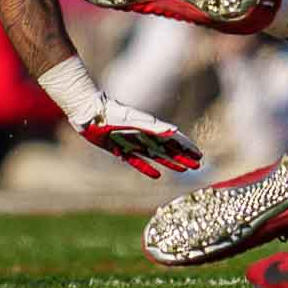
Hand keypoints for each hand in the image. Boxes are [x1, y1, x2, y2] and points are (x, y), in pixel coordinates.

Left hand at [76, 96, 201, 178]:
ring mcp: (133, 142)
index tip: (198, 154)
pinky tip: (157, 175)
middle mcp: (143, 135)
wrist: (88, 112)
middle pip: (168, 147)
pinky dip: (148, 168)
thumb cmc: (109, 114)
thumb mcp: (132, 120)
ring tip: (184, 169)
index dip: (186, 146)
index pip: (172, 137)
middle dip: (183, 155)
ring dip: (171, 162)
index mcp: (148, 126)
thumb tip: (173, 131)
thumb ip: (151, 127)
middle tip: (198, 164)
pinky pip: (138, 161)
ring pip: (156, 155)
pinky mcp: (120, 148)